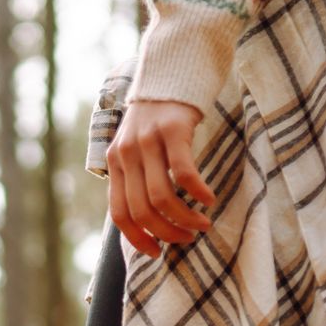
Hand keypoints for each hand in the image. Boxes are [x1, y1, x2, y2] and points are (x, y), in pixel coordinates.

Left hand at [106, 98, 215, 257]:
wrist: (171, 72)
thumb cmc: (159, 121)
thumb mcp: (137, 150)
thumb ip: (137, 180)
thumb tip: (148, 225)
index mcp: (115, 163)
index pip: (120, 214)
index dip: (138, 239)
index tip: (157, 253)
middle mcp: (126, 153)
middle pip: (143, 210)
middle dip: (167, 233)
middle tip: (187, 238)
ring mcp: (148, 140)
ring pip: (162, 197)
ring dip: (184, 218)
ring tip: (202, 224)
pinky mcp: (173, 129)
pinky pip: (183, 173)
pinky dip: (198, 192)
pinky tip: (209, 199)